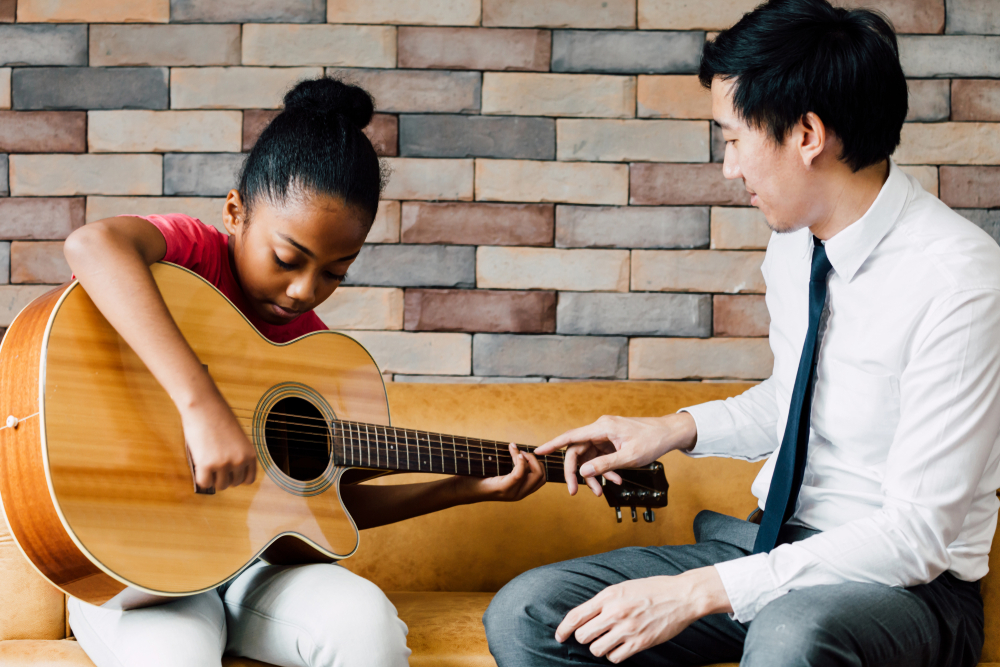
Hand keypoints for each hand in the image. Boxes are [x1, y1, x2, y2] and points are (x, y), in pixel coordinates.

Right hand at [181, 393, 256, 491]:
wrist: (205, 406)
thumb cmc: (219, 419)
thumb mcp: (237, 439)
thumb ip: (237, 456)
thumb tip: (229, 475)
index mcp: (251, 454)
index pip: (248, 480)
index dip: (237, 478)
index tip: (229, 473)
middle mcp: (240, 461)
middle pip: (233, 484)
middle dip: (223, 477)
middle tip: (215, 464)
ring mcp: (224, 464)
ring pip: (219, 486)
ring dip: (213, 478)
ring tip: (208, 462)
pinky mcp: (207, 464)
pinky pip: (205, 483)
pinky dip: (202, 478)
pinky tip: (200, 466)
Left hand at [454, 444, 545, 501]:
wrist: (461, 489)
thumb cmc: (477, 478)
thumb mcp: (498, 472)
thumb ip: (510, 466)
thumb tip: (517, 447)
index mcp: (520, 491)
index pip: (541, 478)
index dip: (537, 463)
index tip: (524, 452)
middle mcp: (519, 494)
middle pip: (542, 476)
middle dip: (535, 460)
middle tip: (522, 452)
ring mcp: (512, 493)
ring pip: (534, 474)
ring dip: (528, 458)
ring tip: (517, 452)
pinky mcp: (504, 488)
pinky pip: (520, 473)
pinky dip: (520, 461)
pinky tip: (515, 453)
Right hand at [533, 413, 696, 496]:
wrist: (669, 434)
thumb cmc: (652, 441)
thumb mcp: (628, 457)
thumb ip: (604, 465)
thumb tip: (584, 472)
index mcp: (602, 428)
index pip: (571, 436)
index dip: (552, 444)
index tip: (538, 451)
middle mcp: (600, 430)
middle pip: (578, 452)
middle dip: (576, 473)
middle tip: (574, 491)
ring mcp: (606, 437)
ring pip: (589, 458)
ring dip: (593, 476)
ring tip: (601, 491)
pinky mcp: (611, 443)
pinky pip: (600, 459)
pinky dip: (604, 471)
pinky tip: (615, 480)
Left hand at [555, 567, 731, 663]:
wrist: (681, 596)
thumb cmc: (652, 589)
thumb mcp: (623, 587)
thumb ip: (604, 600)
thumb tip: (584, 616)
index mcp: (609, 595)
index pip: (576, 616)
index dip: (563, 629)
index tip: (559, 637)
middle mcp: (615, 612)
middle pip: (583, 636)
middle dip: (584, 638)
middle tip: (593, 636)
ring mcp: (627, 628)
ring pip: (597, 650)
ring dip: (600, 648)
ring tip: (608, 641)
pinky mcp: (640, 643)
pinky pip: (615, 658)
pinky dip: (614, 655)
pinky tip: (621, 647)